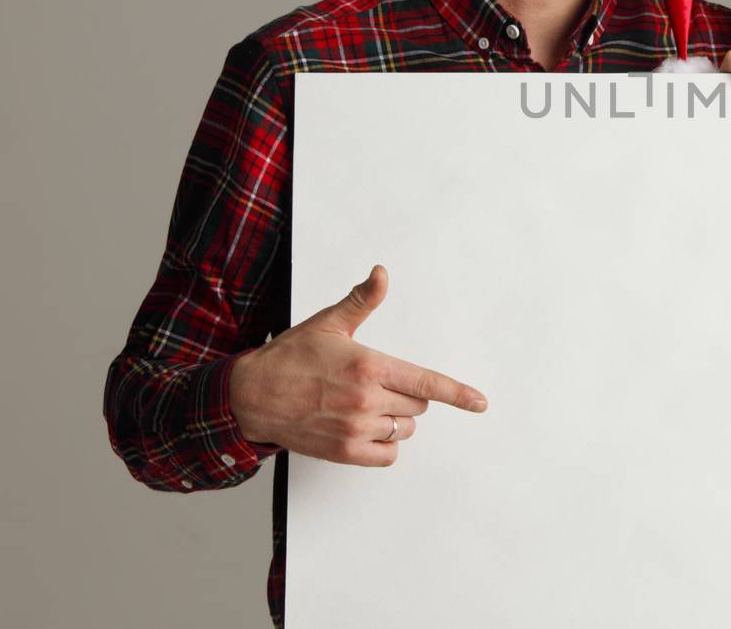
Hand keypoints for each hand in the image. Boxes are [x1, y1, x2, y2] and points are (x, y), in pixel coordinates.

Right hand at [229, 265, 486, 465]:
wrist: (251, 397)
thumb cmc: (289, 359)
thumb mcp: (328, 324)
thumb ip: (362, 302)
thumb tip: (381, 274)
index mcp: (369, 366)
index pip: (426, 382)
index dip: (458, 393)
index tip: (480, 402)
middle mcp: (366, 400)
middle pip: (417, 405)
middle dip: (406, 394)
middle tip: (375, 383)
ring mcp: (356, 429)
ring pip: (403, 428)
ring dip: (394, 418)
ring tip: (363, 405)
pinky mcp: (344, 453)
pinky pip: (387, 455)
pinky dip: (383, 445)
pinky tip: (365, 429)